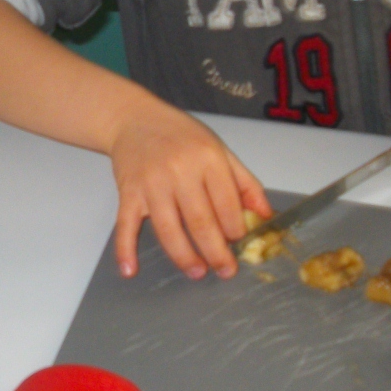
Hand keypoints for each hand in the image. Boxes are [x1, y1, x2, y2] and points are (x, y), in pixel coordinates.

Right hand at [108, 99, 270, 280]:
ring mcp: (151, 184)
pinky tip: (130, 269)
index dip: (236, 229)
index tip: (238, 242)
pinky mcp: (128, 193)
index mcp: (207, 159)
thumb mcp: (218, 149)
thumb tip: (265, 215)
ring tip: (198, 272)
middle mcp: (179, 171)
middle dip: (216, 251)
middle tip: (225, 269)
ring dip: (184, 257)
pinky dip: (125, 249)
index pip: (227, 203)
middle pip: (200, 221)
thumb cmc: (180, 135)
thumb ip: (244, 182)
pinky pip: (125, 224)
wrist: (133, 119)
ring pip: (168, 229)